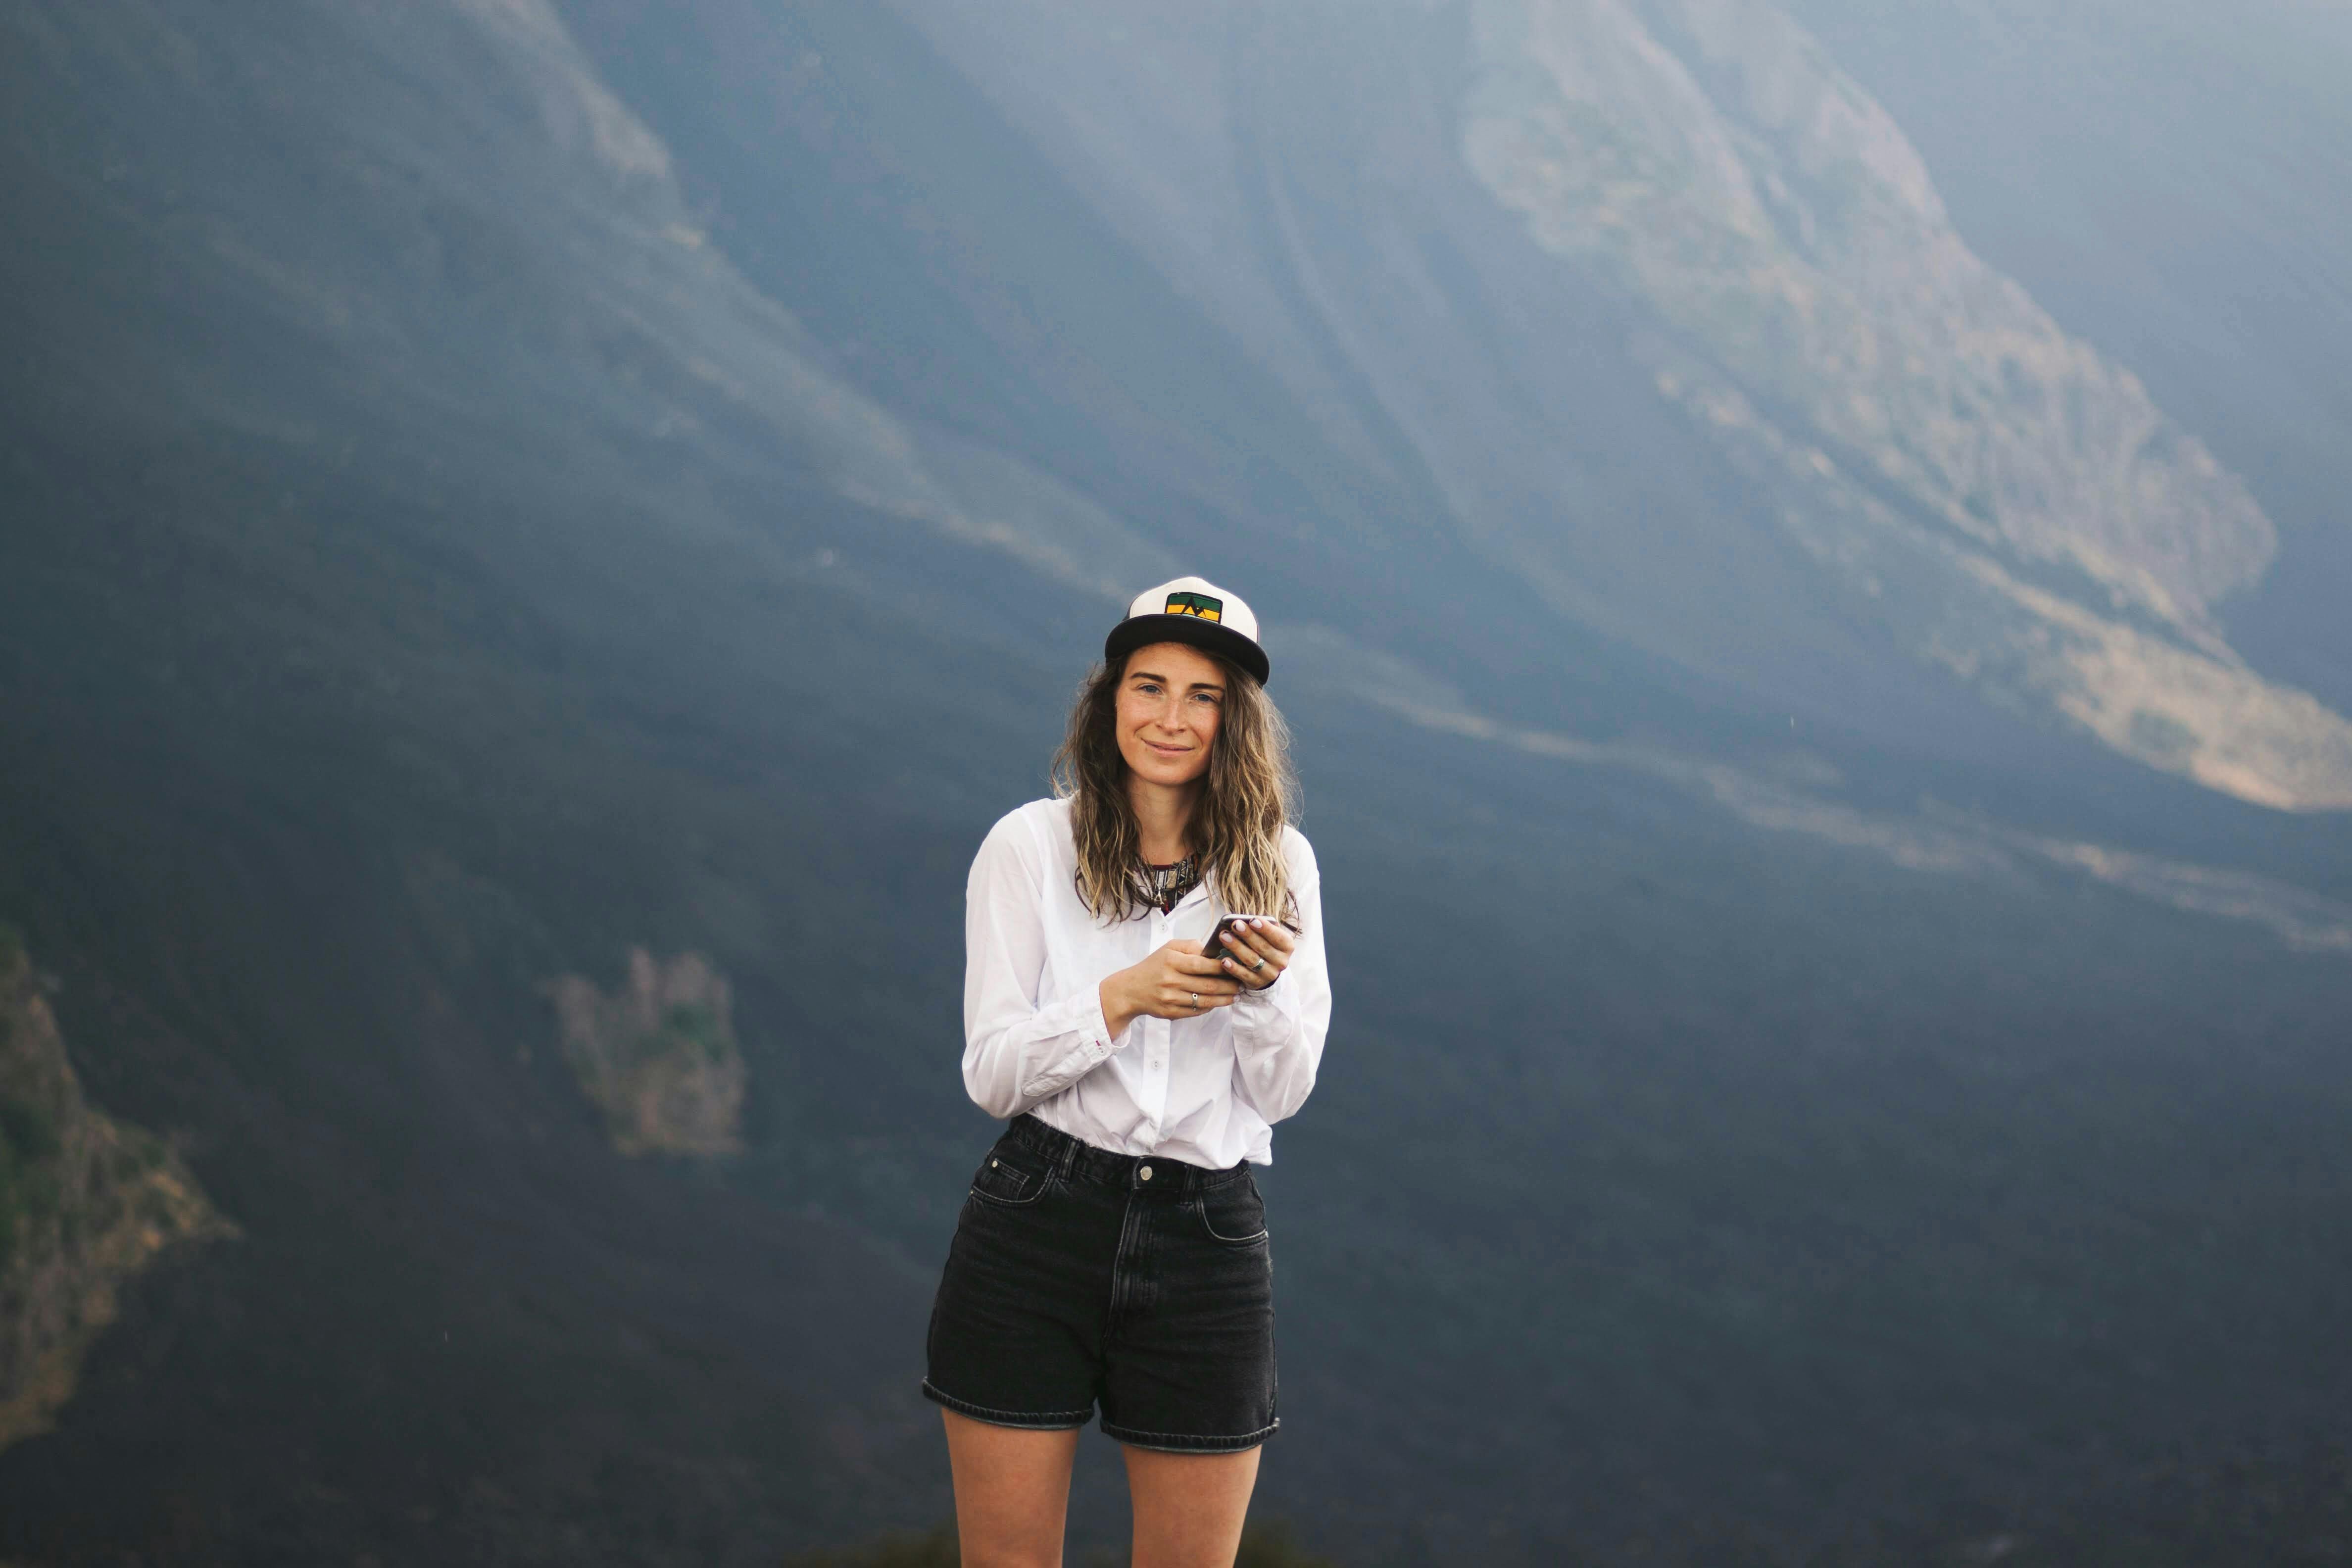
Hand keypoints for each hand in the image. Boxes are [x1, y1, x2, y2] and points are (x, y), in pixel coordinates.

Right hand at [1101, 941, 1241, 1035]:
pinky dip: (1210, 1007)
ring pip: (1205, 1001)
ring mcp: (1171, 999)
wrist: (1131, 990)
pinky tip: (1220, 1002)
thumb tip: (1214, 950)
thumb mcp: (1169, 948)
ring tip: (1236, 995)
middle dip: (1229, 985)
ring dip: (1224, 999)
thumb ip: (1191, 946)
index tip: (1236, 965)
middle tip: (1242, 983)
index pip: (1202, 964)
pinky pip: (1196, 1011)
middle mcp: (1170, 981)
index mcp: (1171, 961)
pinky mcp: (1171, 1013)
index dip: (1222, 966)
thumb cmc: (1154, 966)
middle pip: (1208, 985)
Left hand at [1214, 917, 1295, 992]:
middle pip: (1262, 947)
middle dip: (1247, 935)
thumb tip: (1246, 921)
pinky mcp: (1257, 983)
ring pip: (1252, 960)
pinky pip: (1243, 975)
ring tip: (1224, 936)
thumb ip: (1262, 928)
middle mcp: (1281, 961)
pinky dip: (1233, 968)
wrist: (1266, 969)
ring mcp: (1270, 974)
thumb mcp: (1269, 936)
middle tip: (1235, 924)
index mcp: (1287, 946)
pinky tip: (1224, 960)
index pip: (1277, 937)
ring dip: (1237, 947)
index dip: (1265, 929)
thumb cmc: (1265, 945)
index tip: (1252, 920)